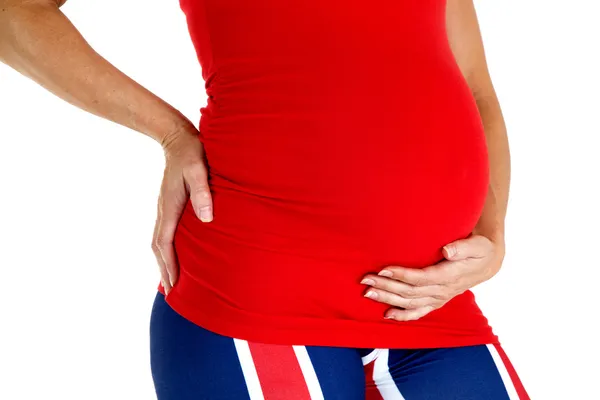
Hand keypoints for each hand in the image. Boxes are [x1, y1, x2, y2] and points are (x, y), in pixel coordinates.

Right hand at [151, 124, 212, 295]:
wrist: (178, 138)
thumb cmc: (192, 154)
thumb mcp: (199, 170)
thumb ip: (203, 193)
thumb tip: (206, 219)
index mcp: (170, 207)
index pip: (164, 243)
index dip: (168, 265)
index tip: (173, 285)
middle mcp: (164, 211)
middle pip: (158, 247)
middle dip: (164, 270)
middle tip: (171, 294)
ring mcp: (165, 208)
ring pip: (159, 242)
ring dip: (164, 262)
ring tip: (171, 282)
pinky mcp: (170, 205)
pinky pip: (165, 233)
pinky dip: (166, 249)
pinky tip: (174, 255)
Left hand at [360, 234, 504, 320]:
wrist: (486, 263)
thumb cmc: (479, 249)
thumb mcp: (477, 245)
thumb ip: (462, 247)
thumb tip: (447, 250)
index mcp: (450, 276)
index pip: (421, 278)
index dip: (401, 275)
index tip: (383, 269)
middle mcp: (442, 291)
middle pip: (410, 292)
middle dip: (386, 286)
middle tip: (366, 280)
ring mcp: (438, 298)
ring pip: (409, 303)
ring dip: (387, 299)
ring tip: (367, 293)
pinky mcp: (436, 301)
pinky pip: (418, 313)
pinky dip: (403, 316)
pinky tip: (387, 315)